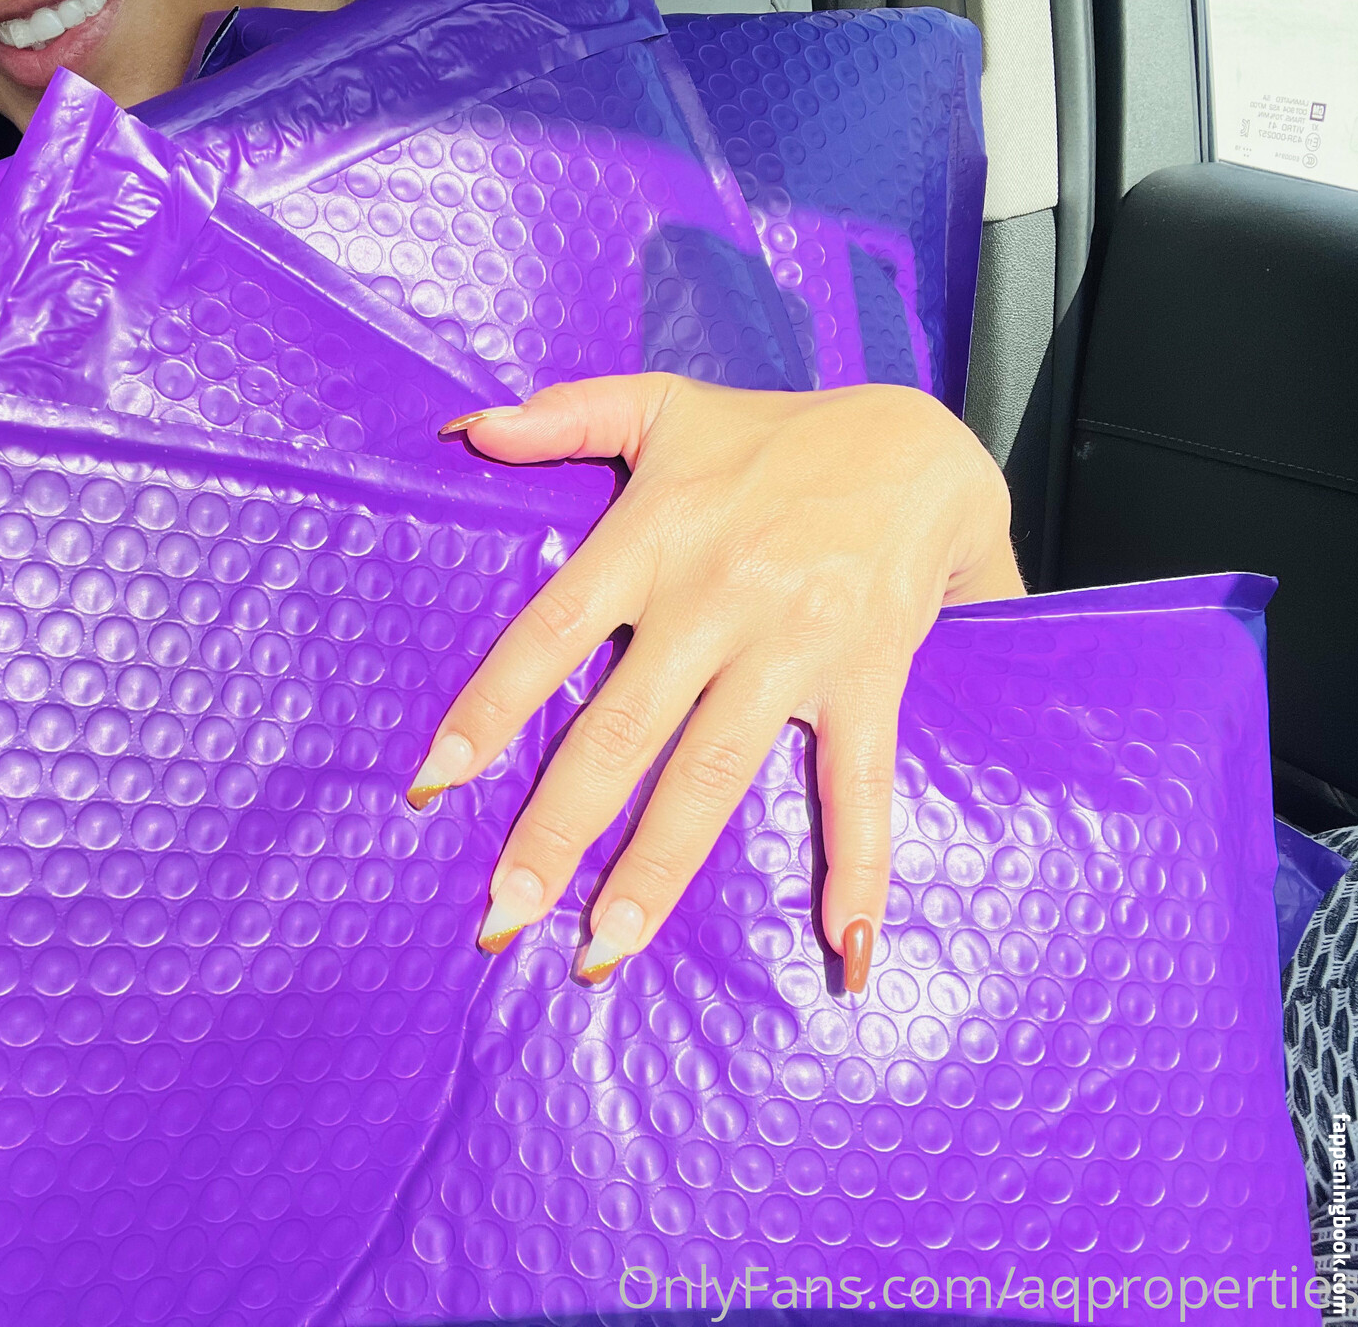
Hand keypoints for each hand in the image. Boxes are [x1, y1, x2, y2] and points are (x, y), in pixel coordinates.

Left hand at [413, 374, 1024, 988]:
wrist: (925, 443)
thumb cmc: (777, 434)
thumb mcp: (664, 405)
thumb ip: (564, 414)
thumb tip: (464, 428)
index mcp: (653, 540)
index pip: (550, 632)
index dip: (491, 708)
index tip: (432, 784)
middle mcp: (715, 603)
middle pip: (621, 731)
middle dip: (559, 829)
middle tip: (503, 916)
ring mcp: (792, 650)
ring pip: (714, 773)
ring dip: (659, 870)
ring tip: (607, 952)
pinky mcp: (868, 682)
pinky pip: (860, 785)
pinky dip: (858, 867)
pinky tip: (844, 952)